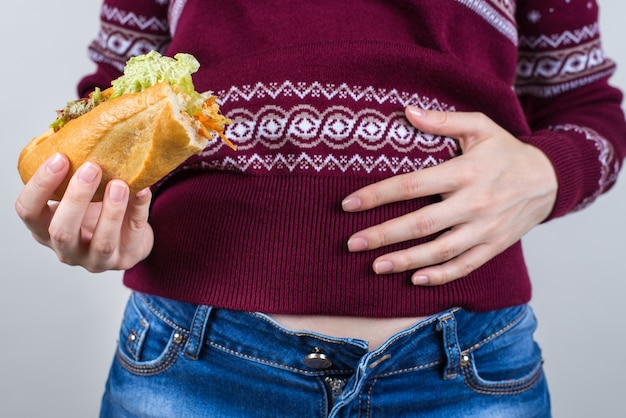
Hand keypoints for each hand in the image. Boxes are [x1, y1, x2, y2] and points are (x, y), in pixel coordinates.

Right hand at [15, 153, 153, 271]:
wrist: (128, 237)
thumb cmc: (96, 210)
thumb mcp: (78, 193)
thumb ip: (73, 171)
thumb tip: (80, 127)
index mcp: (45, 228)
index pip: (28, 211)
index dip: (39, 186)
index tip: (59, 158)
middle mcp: (66, 249)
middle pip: (61, 230)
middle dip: (76, 197)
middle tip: (91, 168)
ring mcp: (96, 260)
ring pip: (101, 242)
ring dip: (111, 211)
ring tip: (120, 183)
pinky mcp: (125, 258)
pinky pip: (134, 234)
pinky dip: (139, 210)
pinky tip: (143, 190)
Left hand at [343, 106, 557, 285]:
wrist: (550, 179)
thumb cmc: (506, 151)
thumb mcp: (480, 127)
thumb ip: (444, 121)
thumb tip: (407, 111)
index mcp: (465, 172)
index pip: (412, 185)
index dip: (378, 195)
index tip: (349, 204)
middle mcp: (474, 203)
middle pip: (420, 223)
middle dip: (383, 235)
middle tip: (352, 243)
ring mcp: (485, 229)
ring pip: (439, 251)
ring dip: (405, 261)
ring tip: (376, 266)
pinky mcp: (494, 246)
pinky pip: (465, 266)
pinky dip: (441, 276)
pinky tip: (416, 279)